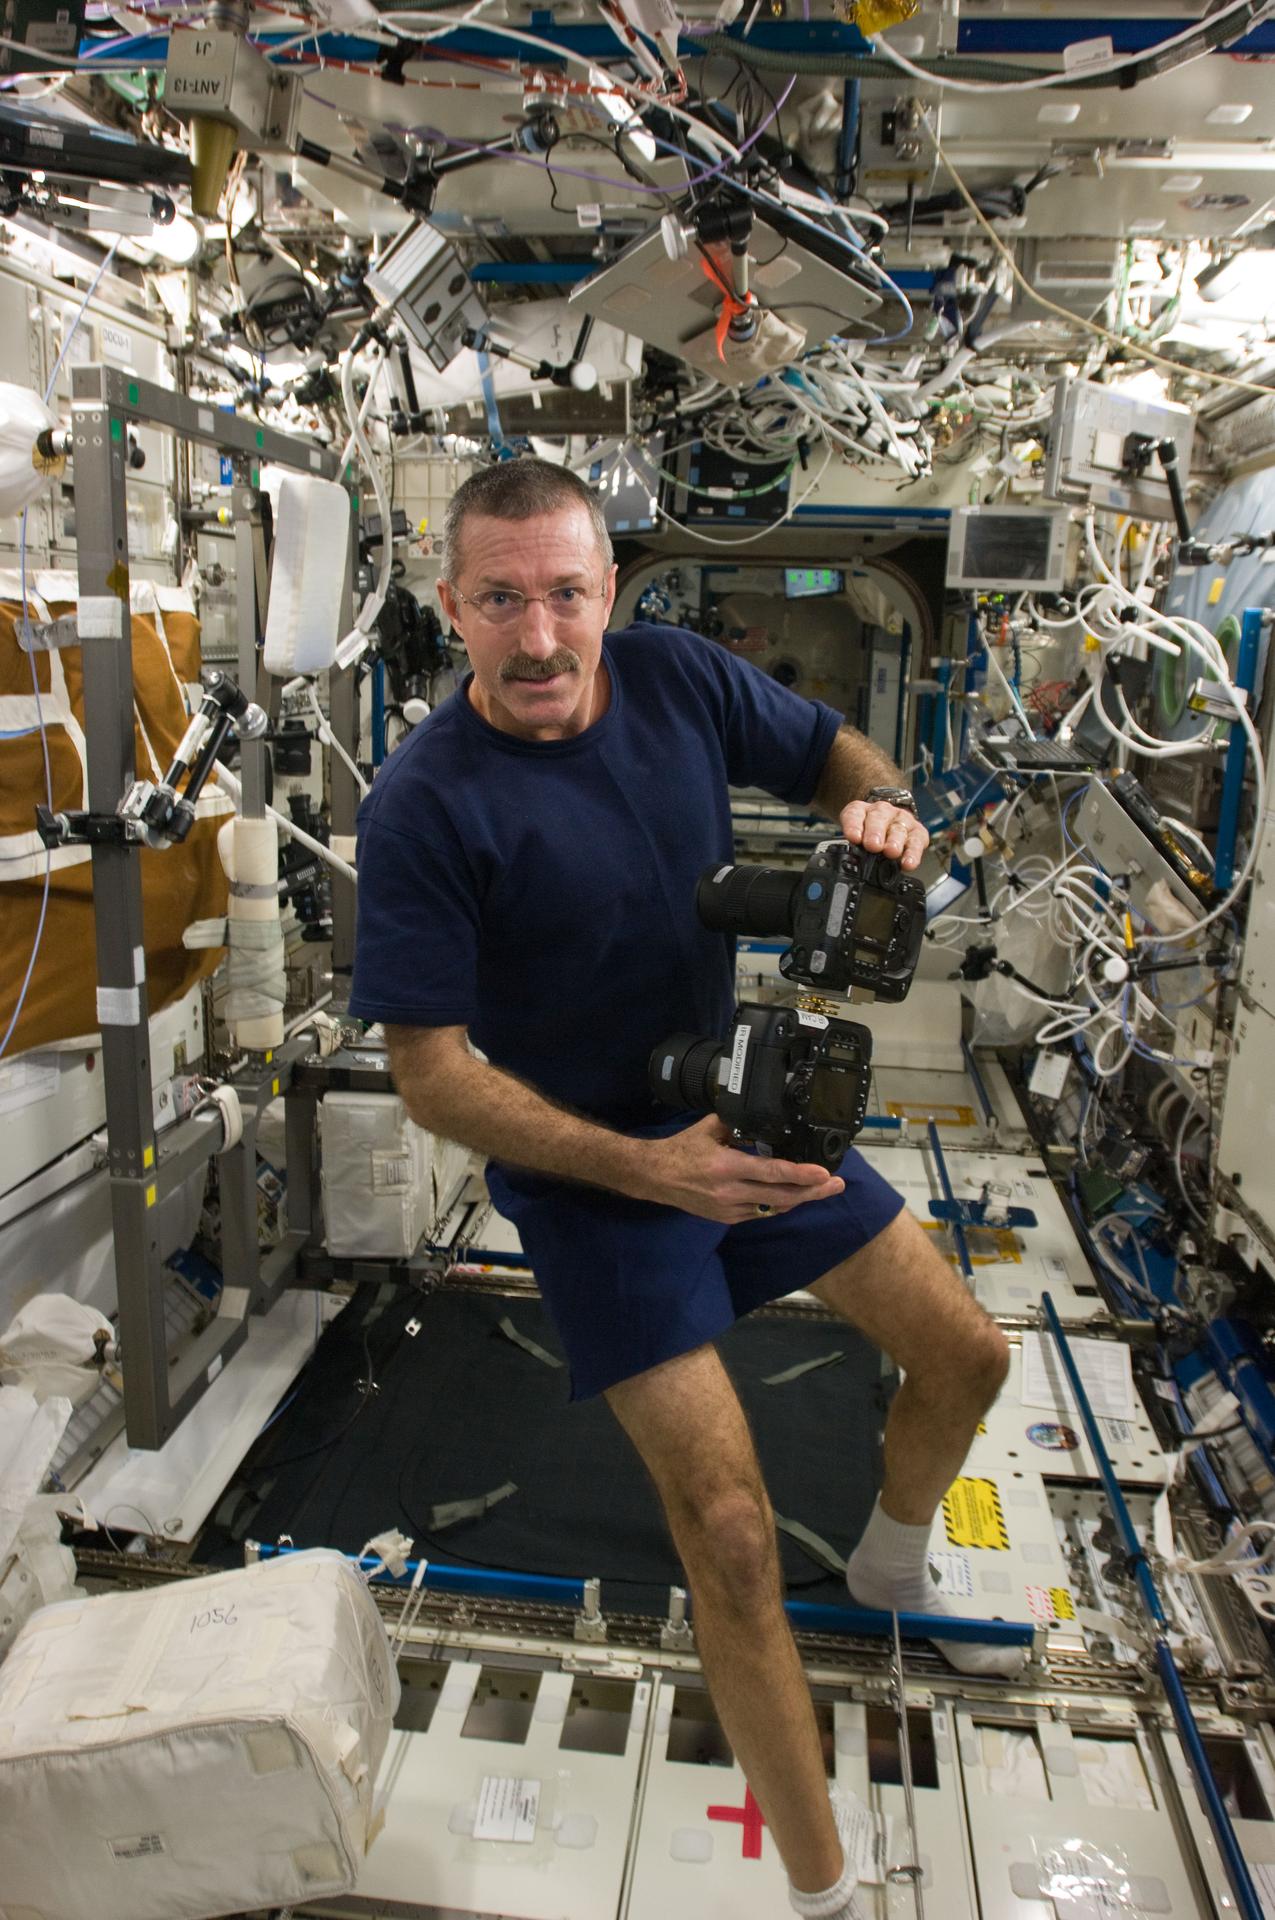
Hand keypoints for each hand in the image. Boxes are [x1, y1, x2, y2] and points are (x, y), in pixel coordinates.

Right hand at [633, 1114, 844, 1222]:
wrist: (656, 1178)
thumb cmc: (682, 1150)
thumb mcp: (709, 1128)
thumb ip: (737, 1123)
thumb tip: (761, 1114)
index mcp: (727, 1166)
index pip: (772, 1172)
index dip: (801, 1174)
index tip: (824, 1173)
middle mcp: (731, 1191)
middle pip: (782, 1195)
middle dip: (813, 1191)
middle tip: (837, 1185)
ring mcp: (730, 1209)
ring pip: (775, 1206)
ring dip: (800, 1198)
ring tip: (823, 1190)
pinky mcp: (728, 1218)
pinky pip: (761, 1212)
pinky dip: (779, 1203)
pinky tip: (793, 1195)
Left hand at [838, 798, 928, 871]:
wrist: (887, 823)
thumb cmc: (868, 832)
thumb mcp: (854, 834)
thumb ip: (850, 846)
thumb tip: (849, 861)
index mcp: (861, 811)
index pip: (854, 815)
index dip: (854, 826)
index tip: (854, 837)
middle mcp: (882, 812)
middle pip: (878, 819)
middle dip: (875, 833)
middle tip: (873, 846)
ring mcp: (901, 820)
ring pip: (898, 829)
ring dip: (894, 841)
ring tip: (891, 852)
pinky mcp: (917, 832)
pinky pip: (916, 842)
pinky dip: (913, 854)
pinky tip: (908, 863)